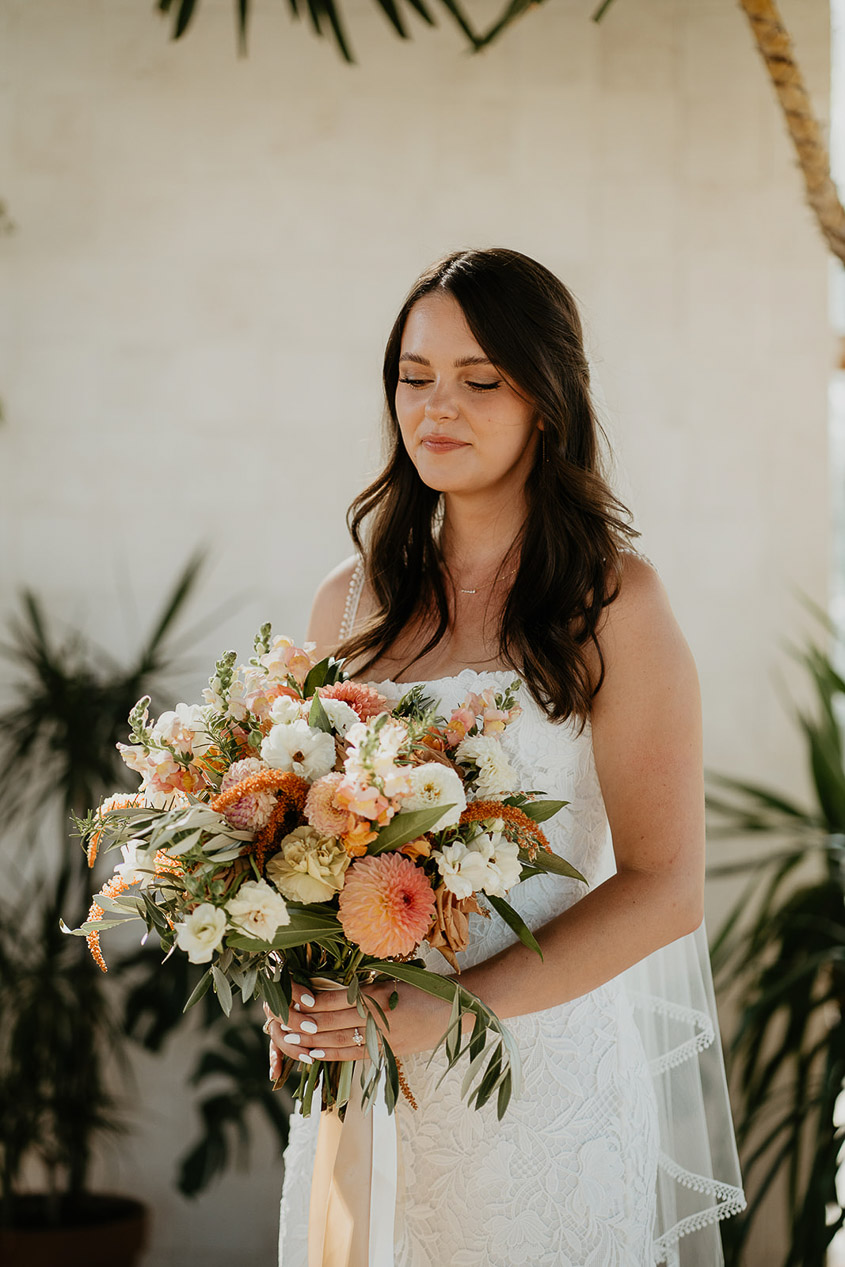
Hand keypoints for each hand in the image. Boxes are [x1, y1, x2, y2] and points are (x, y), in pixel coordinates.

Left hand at [264, 978, 452, 1078]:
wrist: (457, 1010)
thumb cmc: (426, 988)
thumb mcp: (393, 980)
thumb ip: (364, 988)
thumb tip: (330, 990)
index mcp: (378, 996)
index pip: (334, 1000)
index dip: (309, 1000)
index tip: (291, 994)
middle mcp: (377, 1020)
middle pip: (329, 1023)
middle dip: (301, 1021)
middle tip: (279, 1018)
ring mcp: (382, 1040)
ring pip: (337, 1041)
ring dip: (310, 1040)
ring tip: (289, 1037)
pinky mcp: (387, 1053)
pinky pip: (352, 1056)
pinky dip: (331, 1054)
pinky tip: (313, 1053)